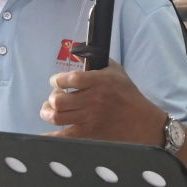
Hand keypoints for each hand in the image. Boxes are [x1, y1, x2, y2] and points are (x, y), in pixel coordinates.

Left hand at [41, 61, 167, 146]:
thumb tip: (76, 50)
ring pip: (57, 116)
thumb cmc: (127, 93)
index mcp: (99, 81)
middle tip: (56, 97)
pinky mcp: (89, 133)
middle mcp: (93, 100)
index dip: (57, 80)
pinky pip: (64, 136)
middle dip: (52, 98)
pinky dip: (51, 136)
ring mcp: (90, 118)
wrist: (141, 121)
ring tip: (51, 111)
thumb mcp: (116, 70)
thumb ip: (96, 60)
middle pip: (59, 100)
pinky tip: (45, 134)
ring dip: (49, 113)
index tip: (56, 81)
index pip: (69, 79)